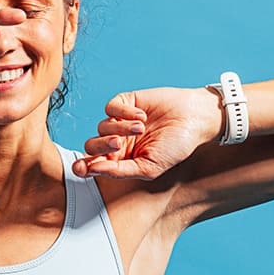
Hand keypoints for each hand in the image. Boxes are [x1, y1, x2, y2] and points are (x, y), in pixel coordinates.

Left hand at [73, 87, 222, 179]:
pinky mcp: (125, 103)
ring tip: (142, 128)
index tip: (79, 168)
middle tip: (118, 144)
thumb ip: (120, 171)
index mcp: (121, 160)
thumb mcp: (149, 167)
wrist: (194, 119)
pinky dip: (124, 112)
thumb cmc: (175, 146)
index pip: (94, 164)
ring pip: (101, 126)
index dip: (83, 166)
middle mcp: (117, 142)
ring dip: (120, 128)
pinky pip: (110, 108)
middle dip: (101, 146)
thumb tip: (92, 170)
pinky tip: (142, 116)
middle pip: (92, 145)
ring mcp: (120, 122)